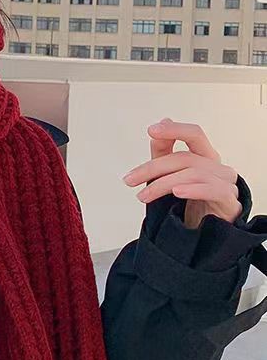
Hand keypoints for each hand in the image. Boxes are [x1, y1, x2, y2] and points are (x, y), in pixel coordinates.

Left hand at [121, 117, 242, 228]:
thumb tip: (163, 121)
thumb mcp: (170, 176)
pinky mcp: (230, 201)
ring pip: (193, 173)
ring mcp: (226, 183)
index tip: (151, 130)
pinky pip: (214, 189)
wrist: (201, 238)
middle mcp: (218, 167)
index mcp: (205, 157)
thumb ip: (165, 151)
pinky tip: (177, 192)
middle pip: (185, 157)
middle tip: (129, 179)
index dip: (174, 129)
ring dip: (163, 184)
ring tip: (143, 195)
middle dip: (153, 168)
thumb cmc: (188, 205)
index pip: (194, 134)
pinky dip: (193, 189)